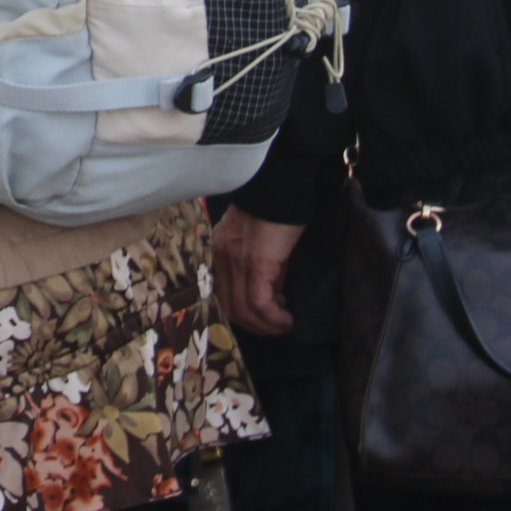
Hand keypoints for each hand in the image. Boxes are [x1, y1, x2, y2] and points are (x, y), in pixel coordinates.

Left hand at [213, 205, 308, 336]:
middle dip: (257, 325)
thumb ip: (262, 267)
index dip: (245, 313)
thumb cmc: (277, 209)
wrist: (281, 184)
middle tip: (280, 326)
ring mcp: (235, 261)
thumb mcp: (262, 242)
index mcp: (221, 251)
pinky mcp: (255, 263)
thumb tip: (275, 296)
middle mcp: (222, 258)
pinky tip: (289, 318)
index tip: (270, 315)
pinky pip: (259, 303)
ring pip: (243, 310)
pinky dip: (274, 318)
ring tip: (287, 324)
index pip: (223, 294)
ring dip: (267, 325)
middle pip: (230, 307)